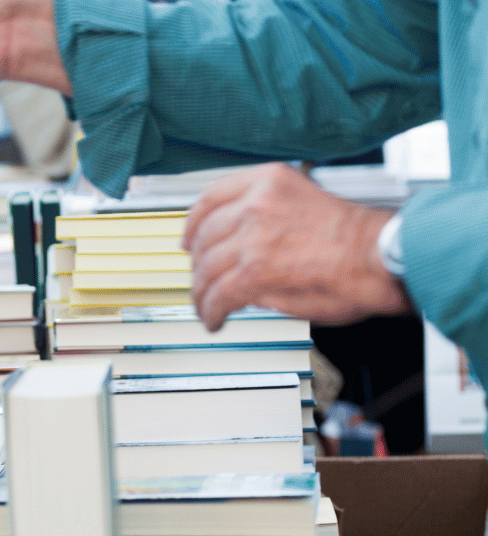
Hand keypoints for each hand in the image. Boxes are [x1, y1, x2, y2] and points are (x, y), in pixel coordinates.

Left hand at [184, 163, 411, 331]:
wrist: (381, 256)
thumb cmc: (357, 238)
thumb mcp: (303, 201)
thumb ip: (264, 220)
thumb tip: (237, 248)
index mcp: (268, 182)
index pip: (210, 198)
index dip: (193, 225)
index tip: (188, 239)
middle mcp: (255, 204)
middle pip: (204, 239)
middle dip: (199, 266)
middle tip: (203, 282)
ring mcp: (252, 237)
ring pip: (206, 269)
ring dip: (201, 294)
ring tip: (207, 307)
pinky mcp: (253, 271)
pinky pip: (217, 295)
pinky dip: (210, 311)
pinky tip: (215, 319)